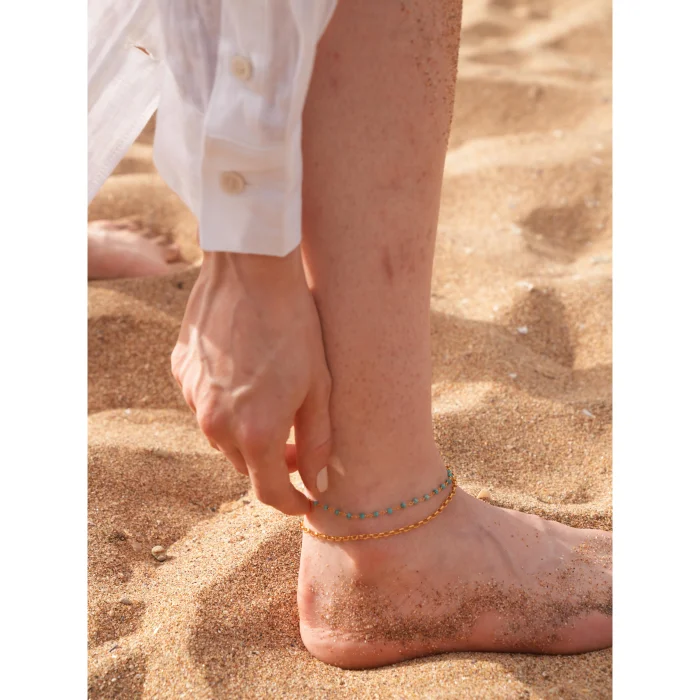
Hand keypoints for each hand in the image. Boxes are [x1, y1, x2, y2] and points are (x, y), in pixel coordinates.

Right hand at [171, 249, 331, 514]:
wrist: (252, 270)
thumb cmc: (296, 326)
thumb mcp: (319, 387)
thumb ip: (318, 443)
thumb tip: (318, 486)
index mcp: (254, 433)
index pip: (269, 492)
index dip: (290, 502)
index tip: (306, 501)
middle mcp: (215, 424)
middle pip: (246, 464)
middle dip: (273, 463)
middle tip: (299, 445)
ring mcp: (193, 397)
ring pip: (222, 435)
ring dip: (248, 433)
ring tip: (274, 404)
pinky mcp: (181, 372)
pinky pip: (205, 403)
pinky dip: (227, 402)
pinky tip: (246, 375)